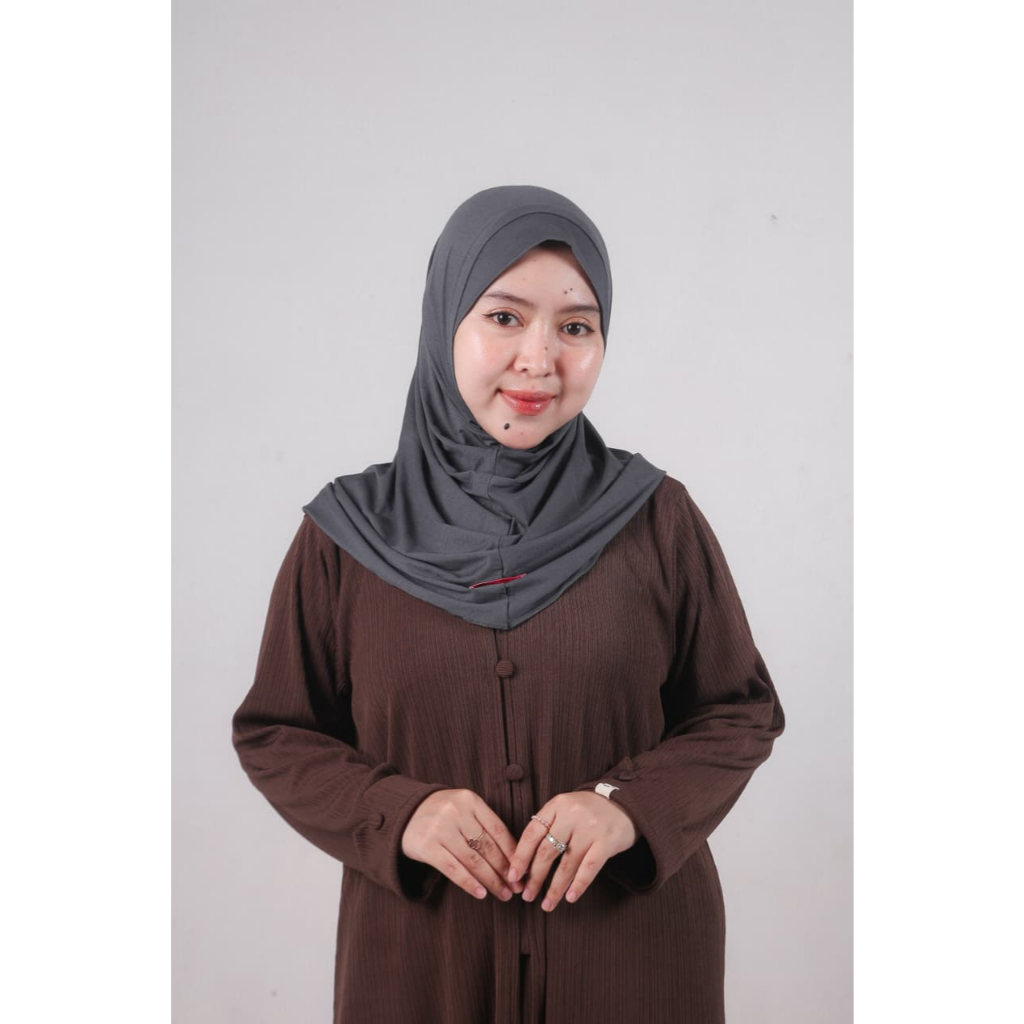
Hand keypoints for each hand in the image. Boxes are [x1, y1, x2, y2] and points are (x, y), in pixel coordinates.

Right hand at [401, 789, 525, 901]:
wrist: (405, 812)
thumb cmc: (443, 814)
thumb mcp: (464, 808)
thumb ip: (484, 824)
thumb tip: (514, 856)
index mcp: (470, 801)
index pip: (498, 829)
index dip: (513, 852)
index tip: (523, 870)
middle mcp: (456, 812)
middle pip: (487, 847)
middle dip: (505, 870)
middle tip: (517, 887)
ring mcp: (440, 829)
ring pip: (473, 860)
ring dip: (491, 881)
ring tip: (503, 894)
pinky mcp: (427, 846)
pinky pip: (453, 869)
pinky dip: (469, 883)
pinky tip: (481, 893)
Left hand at [506, 792, 637, 911]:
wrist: (625, 802)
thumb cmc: (589, 810)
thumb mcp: (566, 808)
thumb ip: (549, 825)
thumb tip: (526, 860)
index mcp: (557, 805)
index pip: (532, 833)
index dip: (521, 857)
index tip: (513, 876)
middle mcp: (571, 815)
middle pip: (547, 851)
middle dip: (535, 877)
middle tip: (527, 896)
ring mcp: (590, 828)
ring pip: (567, 863)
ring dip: (555, 887)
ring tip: (547, 904)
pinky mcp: (607, 841)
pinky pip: (590, 867)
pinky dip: (579, 884)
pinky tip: (570, 897)